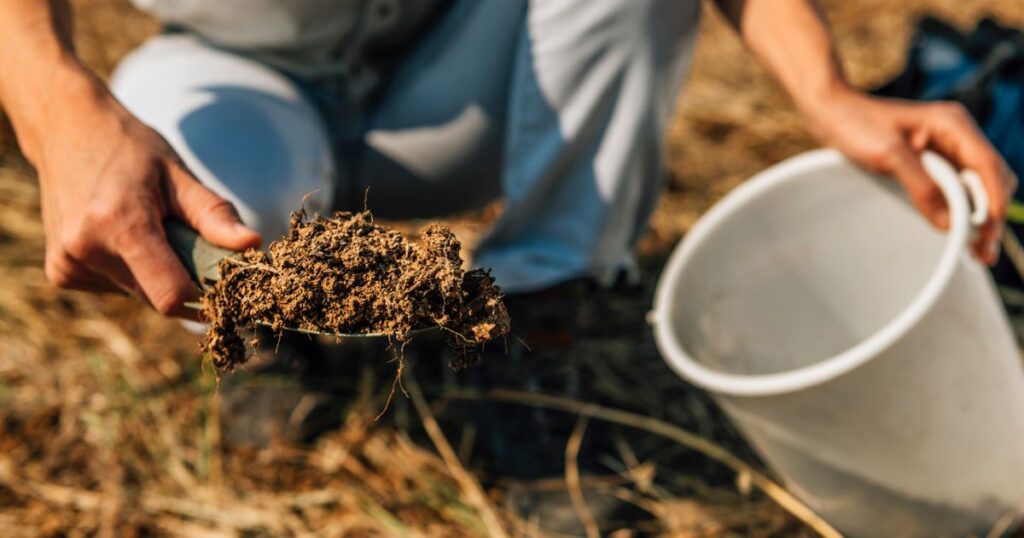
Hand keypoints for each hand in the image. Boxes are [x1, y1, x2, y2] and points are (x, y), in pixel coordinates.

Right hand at [28, 68, 260, 316]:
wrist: (65, 130)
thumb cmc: (129, 148)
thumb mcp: (178, 174)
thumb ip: (215, 215)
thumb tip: (253, 245)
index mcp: (118, 223)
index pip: (171, 295)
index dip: (204, 299)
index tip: (226, 288)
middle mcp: (85, 249)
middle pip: (157, 297)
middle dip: (182, 279)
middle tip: (183, 239)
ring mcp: (67, 263)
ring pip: (139, 295)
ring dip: (155, 274)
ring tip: (146, 228)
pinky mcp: (60, 272)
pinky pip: (116, 288)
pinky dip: (131, 270)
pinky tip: (121, 235)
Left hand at [802, 87, 1015, 264]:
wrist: (832, 112)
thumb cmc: (857, 125)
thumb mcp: (889, 155)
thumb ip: (922, 187)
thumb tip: (950, 223)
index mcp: (952, 124)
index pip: (987, 165)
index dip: (994, 200)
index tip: (989, 231)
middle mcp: (957, 135)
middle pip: (991, 178)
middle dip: (991, 214)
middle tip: (982, 251)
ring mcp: (947, 148)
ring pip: (978, 186)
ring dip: (979, 215)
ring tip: (976, 251)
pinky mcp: (933, 162)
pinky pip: (957, 188)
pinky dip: (961, 210)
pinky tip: (957, 231)